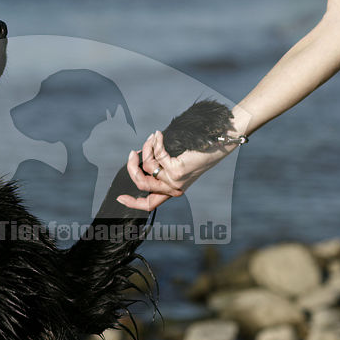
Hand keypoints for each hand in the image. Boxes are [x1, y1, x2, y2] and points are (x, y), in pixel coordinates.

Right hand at [116, 131, 234, 210]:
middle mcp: (173, 190)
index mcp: (172, 190)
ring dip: (147, 149)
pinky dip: (155, 143)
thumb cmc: (199, 149)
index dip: (132, 203)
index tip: (120, 197)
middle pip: (141, 184)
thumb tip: (139, 157)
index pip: (149, 205)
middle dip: (131, 167)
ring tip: (153, 137)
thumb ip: (159, 165)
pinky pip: (156, 156)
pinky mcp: (177, 172)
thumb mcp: (176, 161)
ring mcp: (175, 182)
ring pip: (147, 167)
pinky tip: (158, 134)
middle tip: (132, 152)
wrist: (219, 141)